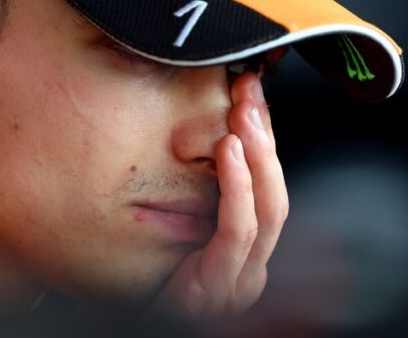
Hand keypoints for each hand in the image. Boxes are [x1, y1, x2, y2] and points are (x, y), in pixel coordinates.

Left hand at [151, 70, 288, 319]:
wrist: (131, 329)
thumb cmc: (151, 285)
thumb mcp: (181, 231)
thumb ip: (201, 196)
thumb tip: (205, 134)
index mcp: (247, 248)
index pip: (268, 184)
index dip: (266, 136)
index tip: (253, 92)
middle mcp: (253, 263)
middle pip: (276, 192)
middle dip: (267, 136)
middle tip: (250, 92)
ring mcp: (241, 278)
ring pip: (268, 209)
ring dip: (258, 155)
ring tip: (243, 115)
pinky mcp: (220, 287)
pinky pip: (237, 232)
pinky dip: (238, 189)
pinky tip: (230, 153)